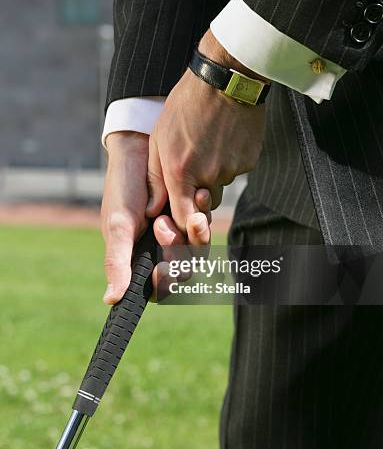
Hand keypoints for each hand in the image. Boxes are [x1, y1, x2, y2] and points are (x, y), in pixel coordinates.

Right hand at [101, 132, 210, 303]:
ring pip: (199, 249)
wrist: (140, 149)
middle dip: (179, 250)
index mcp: (139, 257)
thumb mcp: (118, 224)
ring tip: (184, 206)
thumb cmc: (122, 187)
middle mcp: (161, 248)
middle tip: (163, 224)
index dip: (164, 284)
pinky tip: (200, 194)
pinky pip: (205, 224)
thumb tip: (111, 299)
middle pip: (184, 269)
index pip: (157, 288)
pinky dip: (203, 212)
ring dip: (196, 232)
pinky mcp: (192, 213)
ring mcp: (179, 231)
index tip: (162, 270)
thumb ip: (117, 261)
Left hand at [146, 30, 266, 231]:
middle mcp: (208, 177)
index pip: (184, 221)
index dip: (182, 224)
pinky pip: (236, 171)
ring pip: (221, 187)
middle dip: (198, 195)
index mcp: (181, 173)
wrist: (226, 79)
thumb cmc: (186, 105)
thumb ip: (155, 178)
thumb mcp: (159, 138)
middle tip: (194, 164)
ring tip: (208, 143)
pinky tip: (224, 137)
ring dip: (214, 176)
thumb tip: (153, 210)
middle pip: (204, 205)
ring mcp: (232, 170)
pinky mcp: (249, 162)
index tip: (180, 215)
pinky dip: (229, 161)